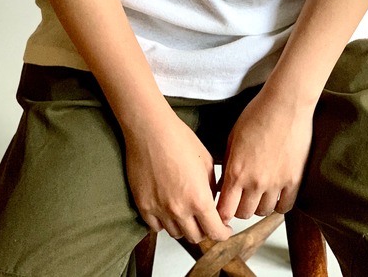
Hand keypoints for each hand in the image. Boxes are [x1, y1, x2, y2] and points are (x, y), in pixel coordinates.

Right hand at [124, 110, 232, 243]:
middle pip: (196, 237)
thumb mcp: (206, 162)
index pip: (215, 231)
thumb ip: (212, 187)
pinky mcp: (143, 205)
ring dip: (184, 227)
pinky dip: (164, 223)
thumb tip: (213, 200)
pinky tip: (168, 212)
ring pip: (176, 234)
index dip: (223, 233)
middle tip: (206, 220)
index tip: (224, 229)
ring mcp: (159, 209)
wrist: (150, 129)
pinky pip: (156, 227)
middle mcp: (179, 210)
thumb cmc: (178, 139)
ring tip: (186, 214)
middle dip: (205, 230)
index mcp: (199, 199)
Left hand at [216, 87, 313, 220]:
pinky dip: (278, 204)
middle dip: (239, 209)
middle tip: (240, 199)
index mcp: (236, 171)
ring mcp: (276, 183)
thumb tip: (224, 185)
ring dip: (258, 205)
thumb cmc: (256, 114)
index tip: (222, 210)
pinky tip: (275, 194)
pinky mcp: (294, 181)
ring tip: (257, 193)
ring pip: (263, 212)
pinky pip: (285, 207)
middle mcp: (255, 182)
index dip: (221, 214)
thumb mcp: (232, 137)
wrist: (285, 104)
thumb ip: (228, 163)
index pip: (224, 210)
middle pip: (244, 214)